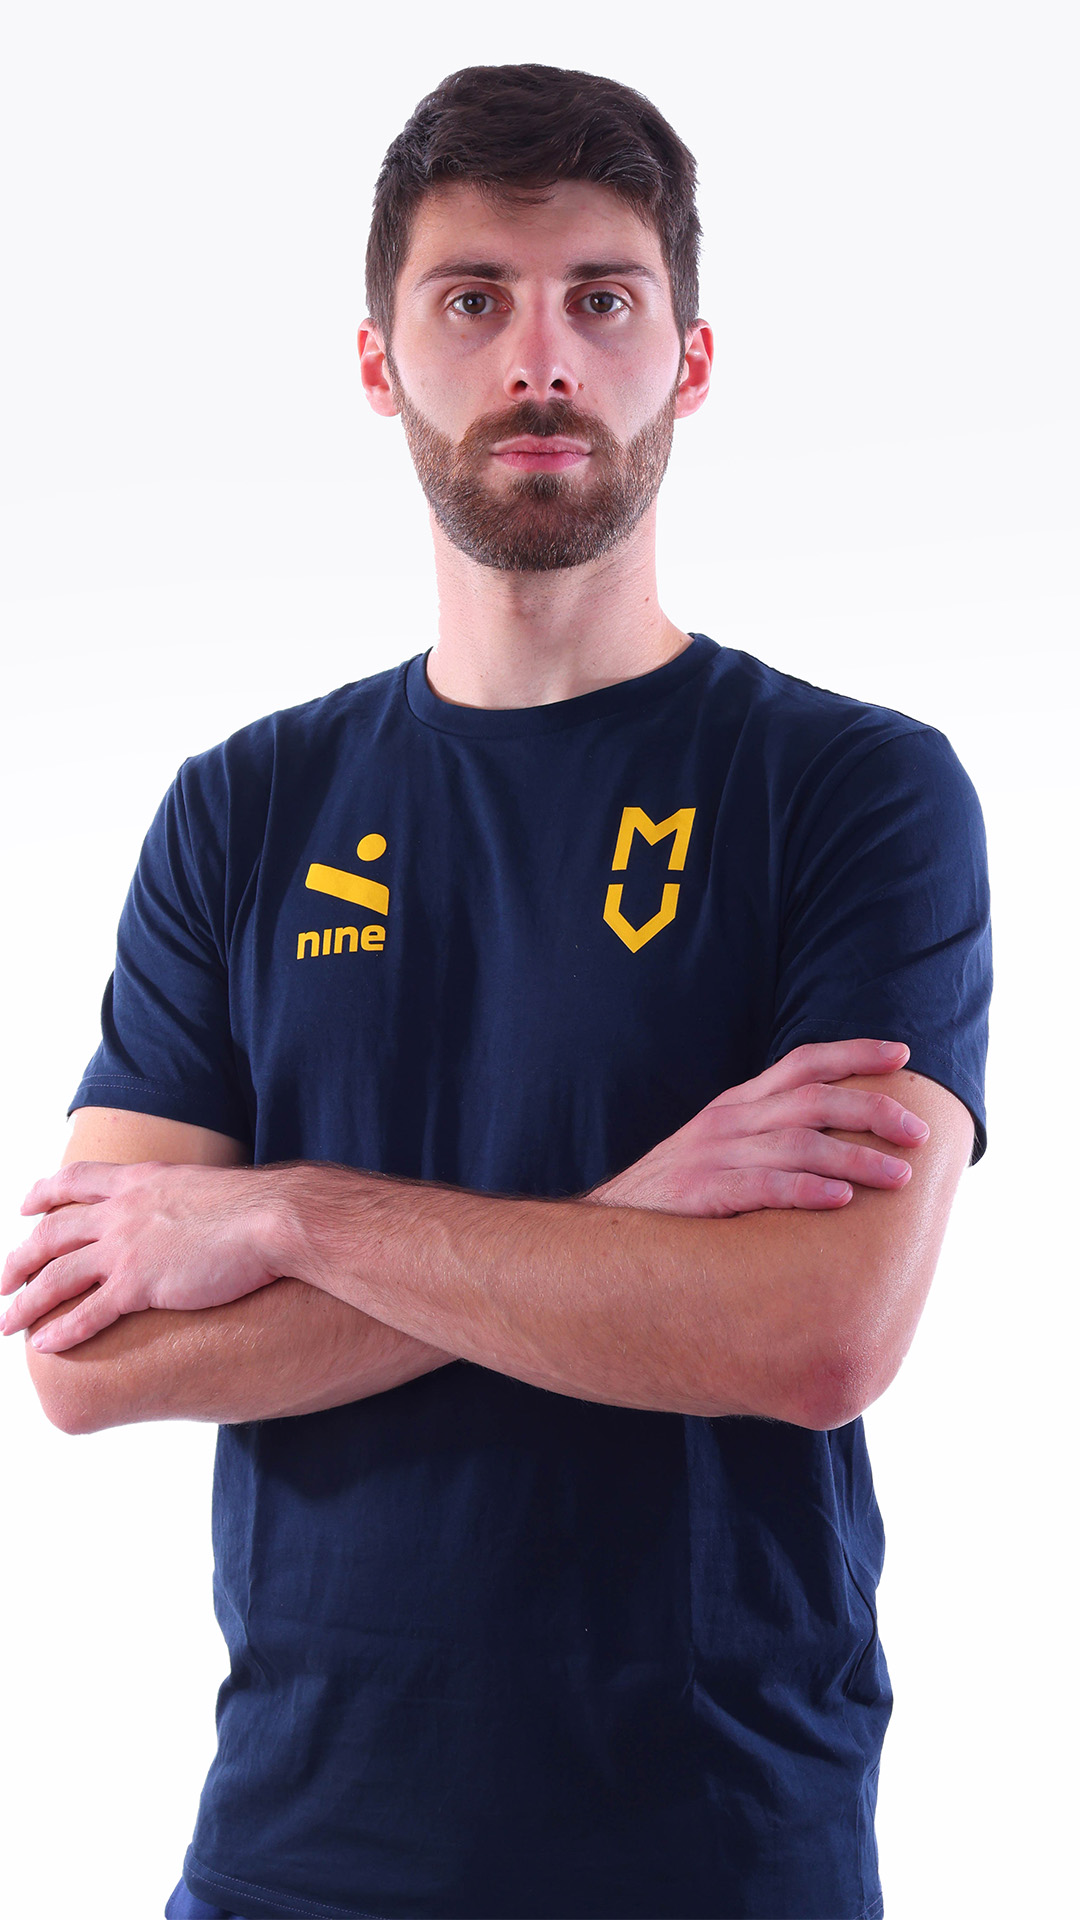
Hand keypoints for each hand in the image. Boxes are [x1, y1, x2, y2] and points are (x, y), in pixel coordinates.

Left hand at [0, 1161, 283, 1353]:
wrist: (273, 1217)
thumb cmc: (258, 1205)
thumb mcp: (208, 1187)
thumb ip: (185, 1200)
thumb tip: (192, 1213)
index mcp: (139, 1182)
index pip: (76, 1180)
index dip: (44, 1192)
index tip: (26, 1206)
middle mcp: (122, 1212)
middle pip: (52, 1233)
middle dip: (20, 1258)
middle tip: (2, 1280)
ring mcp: (127, 1248)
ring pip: (57, 1277)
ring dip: (26, 1302)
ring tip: (6, 1322)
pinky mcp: (140, 1285)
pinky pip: (88, 1313)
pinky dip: (61, 1331)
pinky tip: (44, 1345)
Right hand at [588, 1038, 927, 1215]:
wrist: (607, 1230)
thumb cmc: (678, 1197)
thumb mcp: (720, 1150)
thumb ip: (768, 1137)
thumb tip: (838, 1138)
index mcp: (736, 1105)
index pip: (802, 1062)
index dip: (854, 1052)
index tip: (902, 1054)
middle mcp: (728, 1121)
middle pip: (812, 1100)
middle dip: (872, 1110)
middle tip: (919, 1133)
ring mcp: (712, 1156)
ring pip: (797, 1143)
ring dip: (855, 1157)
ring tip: (899, 1175)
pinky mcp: (700, 1195)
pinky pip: (762, 1186)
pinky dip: (806, 1189)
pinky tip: (841, 1200)